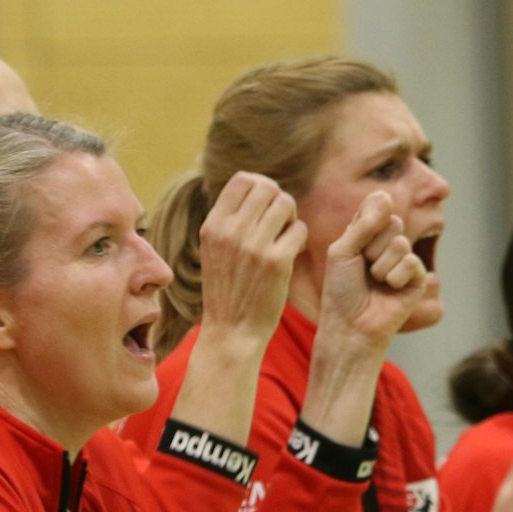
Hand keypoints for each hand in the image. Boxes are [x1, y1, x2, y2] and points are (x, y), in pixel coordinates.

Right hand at [196, 172, 305, 345]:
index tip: (265, 205)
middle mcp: (231, 231)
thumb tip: (257, 187)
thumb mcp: (214, 249)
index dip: (260, 186)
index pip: (242, 180)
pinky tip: (291, 252)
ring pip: (285, 203)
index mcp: (213, 226)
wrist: (231, 331)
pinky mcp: (277, 262)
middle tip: (280, 222)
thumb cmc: (227, 290)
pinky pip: (299, 229)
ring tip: (285, 236)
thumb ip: (229, 220)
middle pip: (267, 187)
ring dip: (291, 217)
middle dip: (279, 200)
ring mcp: (254, 246)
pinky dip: (299, 238)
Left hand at [316, 190, 426, 359]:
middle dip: (372, 247)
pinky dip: (394, 278)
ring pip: (401, 243)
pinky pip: (411, 262)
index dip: (369, 219)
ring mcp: (404, 260)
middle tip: (363, 268)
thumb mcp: (342, 251)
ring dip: (381, 265)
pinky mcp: (417, 278)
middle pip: (392, 222)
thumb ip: (363, 224)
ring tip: (375, 282)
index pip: (377, 206)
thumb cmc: (341, 292)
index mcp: (367, 233)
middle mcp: (387, 243)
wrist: (351, 326)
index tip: (356, 242)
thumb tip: (386, 195)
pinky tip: (389, 291)